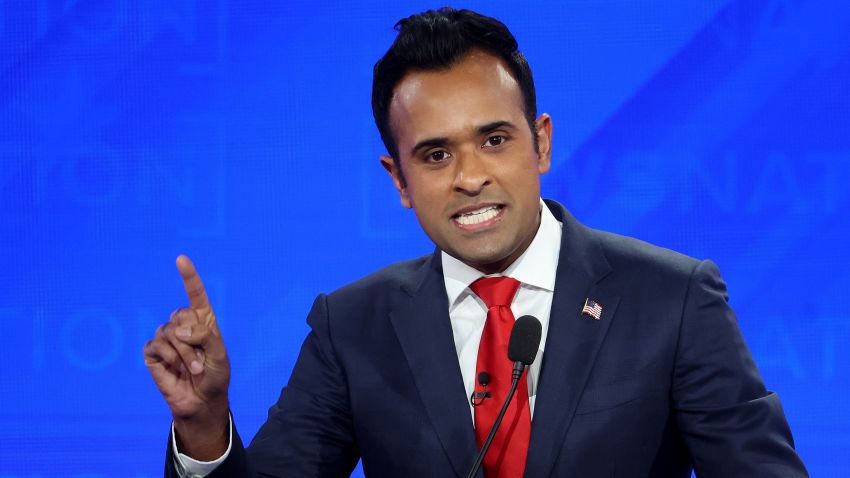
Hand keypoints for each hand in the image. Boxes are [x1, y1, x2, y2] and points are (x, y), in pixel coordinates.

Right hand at [144, 255, 229, 457]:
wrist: (202, 401)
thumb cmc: (215, 376)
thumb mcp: (219, 354)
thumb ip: (204, 336)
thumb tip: (177, 330)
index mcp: (203, 321)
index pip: (196, 294)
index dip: (189, 276)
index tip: (181, 259)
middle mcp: (184, 326)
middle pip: (180, 315)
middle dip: (192, 340)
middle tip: (201, 361)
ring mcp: (167, 338)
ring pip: (169, 331)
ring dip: (183, 353)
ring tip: (191, 368)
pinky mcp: (153, 352)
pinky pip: (155, 345)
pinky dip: (167, 357)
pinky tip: (173, 368)